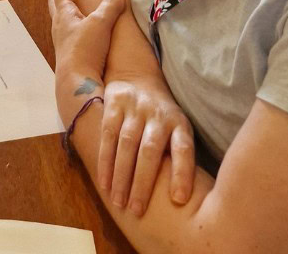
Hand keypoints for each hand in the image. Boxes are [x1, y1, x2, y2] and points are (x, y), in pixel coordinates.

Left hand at [49, 0, 125, 85]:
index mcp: (64, 13)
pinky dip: (68, 21)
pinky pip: (65, 29)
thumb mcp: (100, 24)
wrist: (76, 81)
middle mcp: (59, 24)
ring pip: (57, 15)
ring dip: (60, 4)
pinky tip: (74, 27)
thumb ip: (110, 7)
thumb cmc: (85, 49)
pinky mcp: (67, 52)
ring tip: (64, 0)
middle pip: (53, 0)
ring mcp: (61, 39)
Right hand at [98, 75, 195, 215]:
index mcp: (179, 124)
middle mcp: (158, 114)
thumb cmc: (161, 118)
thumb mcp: (177, 129)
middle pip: (150, 150)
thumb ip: (178, 156)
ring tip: (118, 202)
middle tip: (137, 211)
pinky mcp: (115, 102)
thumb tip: (182, 200)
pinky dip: (104, 160)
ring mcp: (135, 107)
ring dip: (120, 175)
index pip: (183, 148)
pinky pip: (107, 133)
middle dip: (142, 183)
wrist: (137, 76)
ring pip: (126, 143)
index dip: (182, 173)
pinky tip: (103, 182)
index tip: (178, 199)